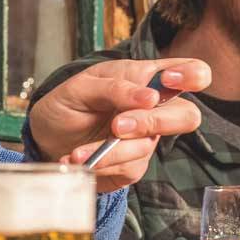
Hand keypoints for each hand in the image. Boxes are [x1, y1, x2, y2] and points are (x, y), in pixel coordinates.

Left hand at [29, 58, 210, 190]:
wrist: (46, 137)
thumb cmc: (68, 104)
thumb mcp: (82, 86)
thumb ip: (115, 87)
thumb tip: (150, 97)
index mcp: (148, 78)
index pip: (193, 72)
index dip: (192, 75)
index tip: (168, 80)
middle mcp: (155, 109)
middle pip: (188, 116)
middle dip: (153, 122)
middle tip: (118, 125)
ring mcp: (146, 139)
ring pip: (148, 146)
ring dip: (112, 150)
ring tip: (80, 151)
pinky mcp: (133, 165)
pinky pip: (129, 167)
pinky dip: (100, 164)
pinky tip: (78, 158)